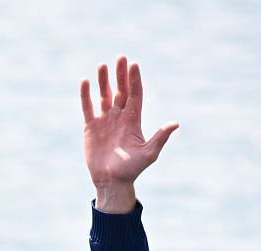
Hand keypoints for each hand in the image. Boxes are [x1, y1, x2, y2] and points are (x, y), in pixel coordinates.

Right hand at [80, 57, 177, 213]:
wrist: (111, 182)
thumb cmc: (132, 170)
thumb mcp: (149, 154)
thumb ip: (160, 137)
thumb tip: (175, 124)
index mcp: (133, 120)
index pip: (135, 95)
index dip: (134, 80)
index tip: (133, 65)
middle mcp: (120, 117)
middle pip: (121, 90)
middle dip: (120, 75)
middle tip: (120, 58)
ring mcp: (105, 121)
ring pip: (104, 95)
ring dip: (104, 81)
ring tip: (102, 65)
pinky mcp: (91, 127)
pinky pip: (88, 107)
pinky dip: (86, 95)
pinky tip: (85, 81)